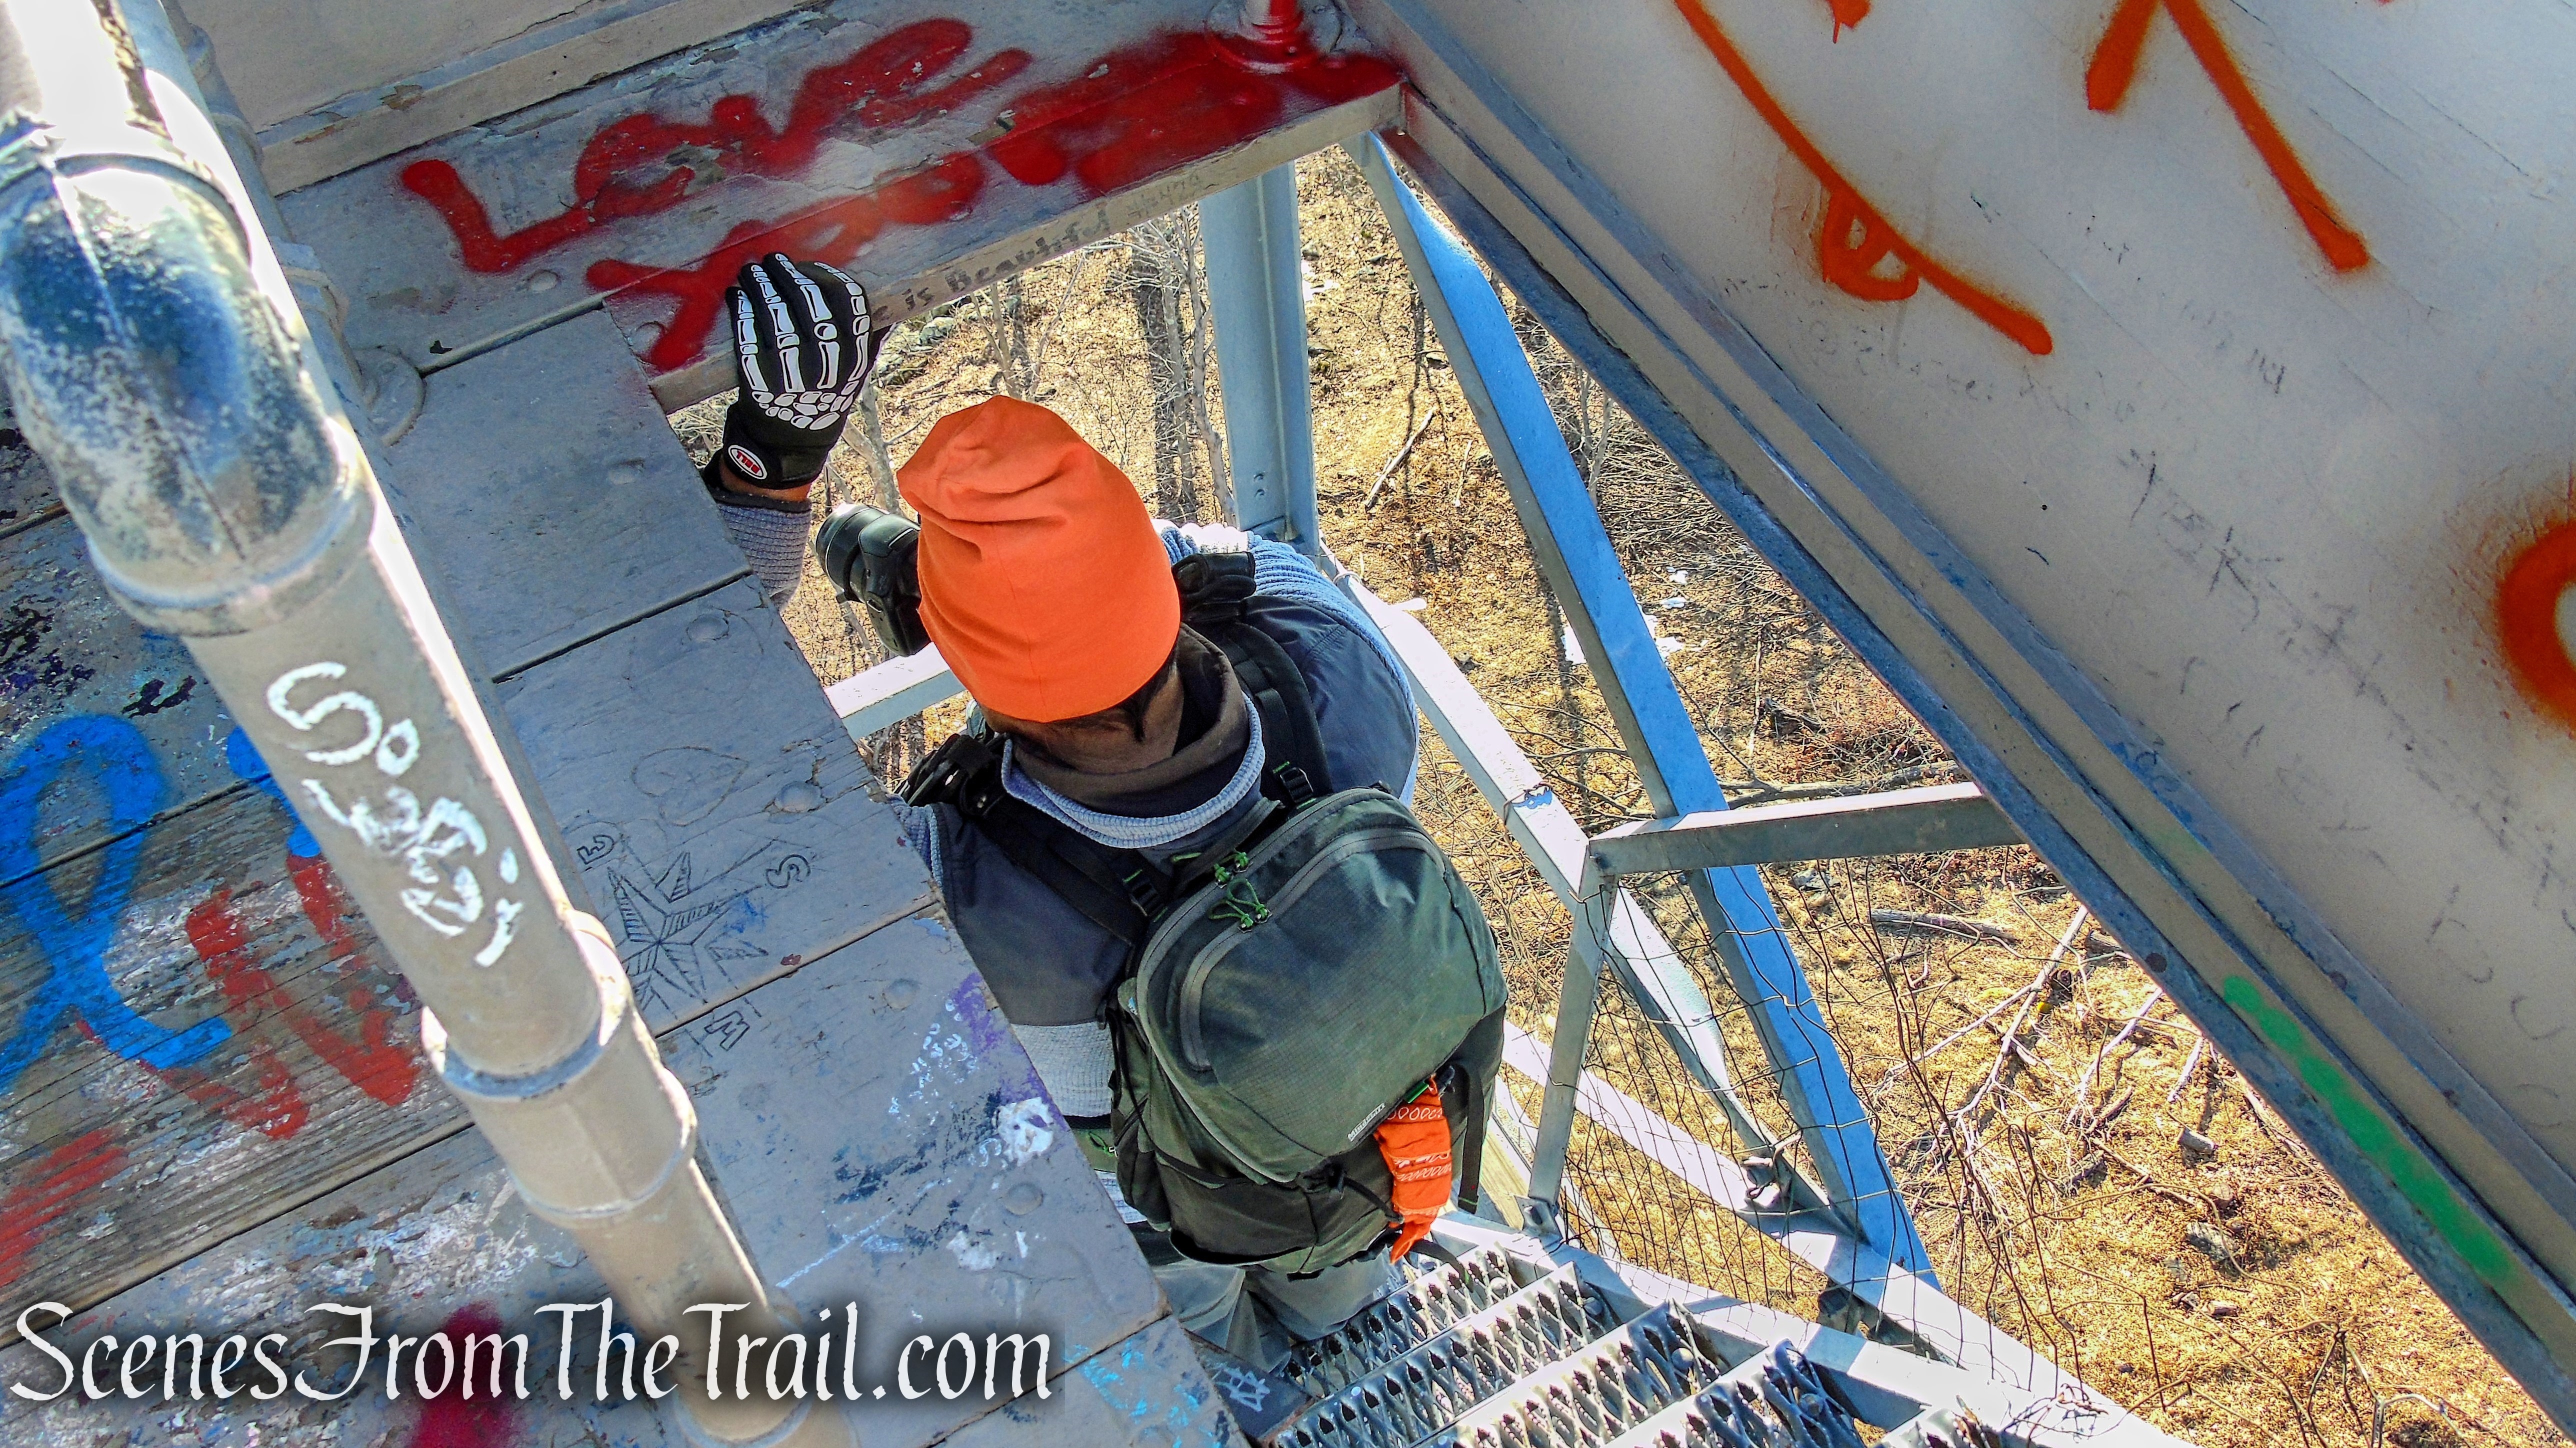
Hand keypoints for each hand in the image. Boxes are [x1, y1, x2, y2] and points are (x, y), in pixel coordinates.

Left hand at [718, 253, 879, 487]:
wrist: (791, 444)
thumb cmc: (825, 400)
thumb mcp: (856, 375)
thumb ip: (870, 341)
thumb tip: (894, 303)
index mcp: (853, 362)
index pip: (849, 305)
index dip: (828, 278)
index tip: (812, 266)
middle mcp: (825, 368)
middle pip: (809, 305)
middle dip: (789, 275)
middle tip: (774, 259)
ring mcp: (790, 374)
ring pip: (776, 316)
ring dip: (761, 286)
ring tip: (752, 271)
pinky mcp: (758, 380)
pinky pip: (748, 335)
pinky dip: (740, 310)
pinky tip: (737, 295)